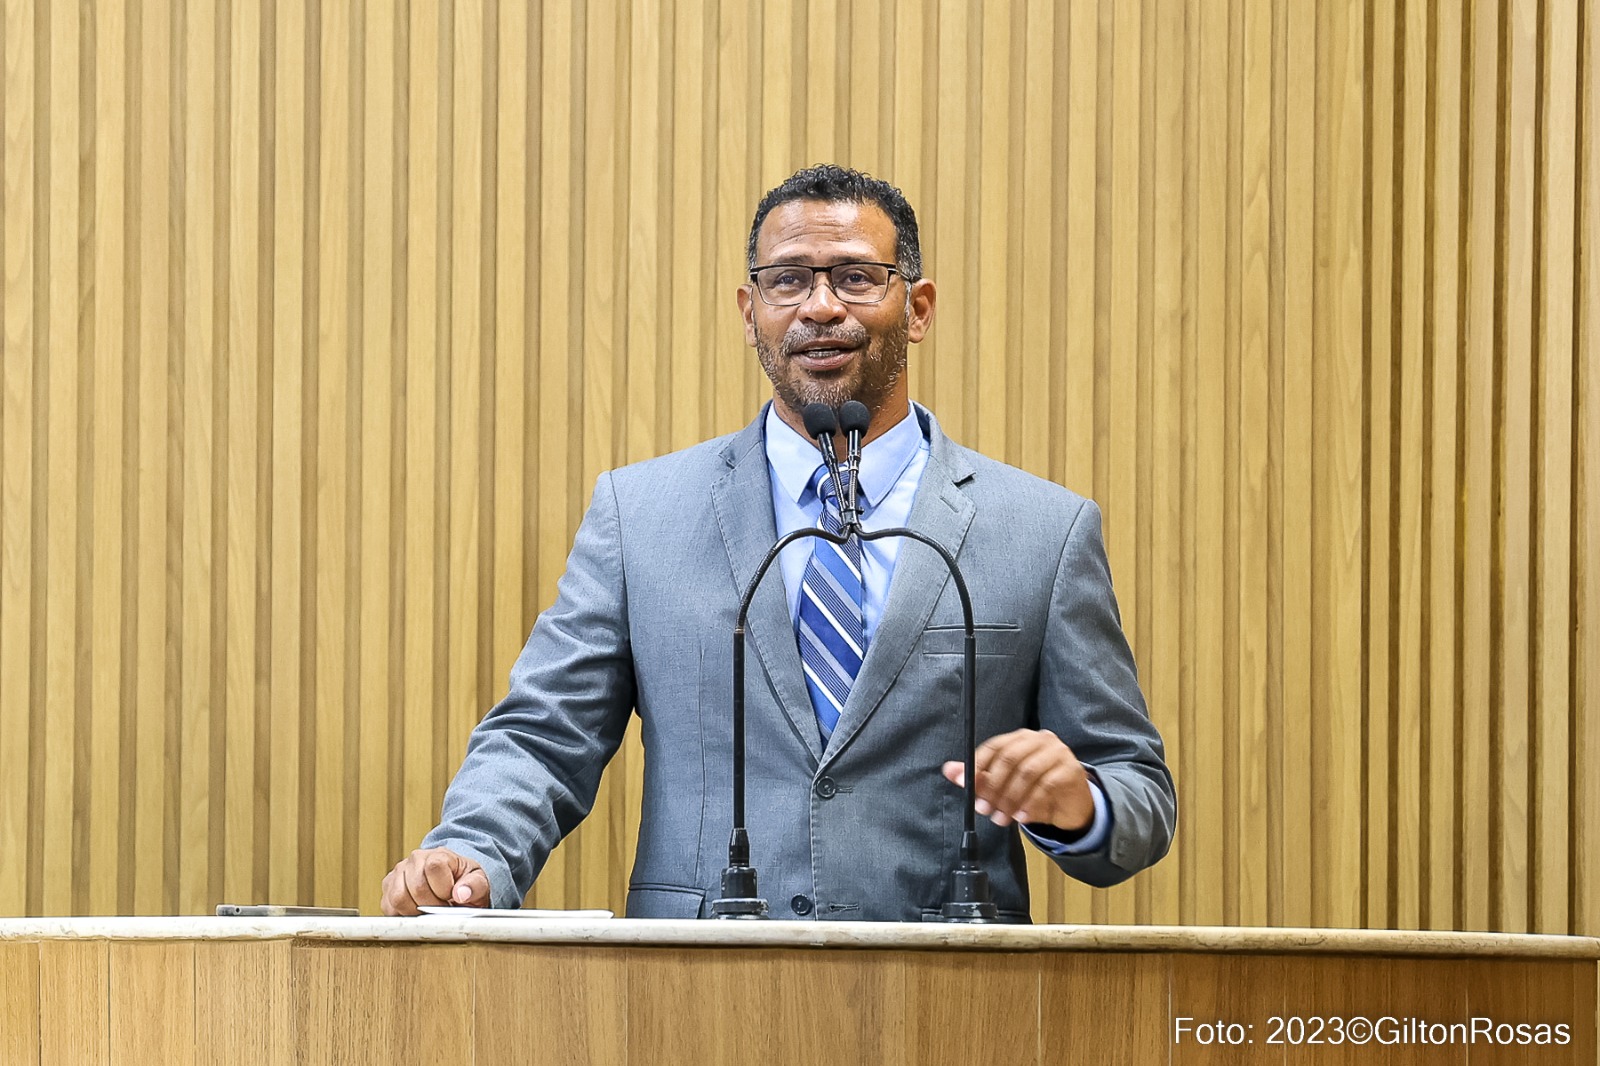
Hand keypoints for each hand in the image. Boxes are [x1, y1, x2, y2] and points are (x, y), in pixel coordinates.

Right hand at [380, 848, 489, 915]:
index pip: (433, 868)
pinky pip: (389, 907)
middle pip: (415, 887)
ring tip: (430, 912)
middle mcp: (415, 860)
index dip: (443, 889)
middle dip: (432, 905)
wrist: (453, 880)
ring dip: (415, 912)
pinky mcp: (388, 889)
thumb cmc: (464, 881)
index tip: (451, 897)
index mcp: (438, 855)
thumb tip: (461, 894)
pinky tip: (417, 914)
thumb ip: (474, 886)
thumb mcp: (478, 881)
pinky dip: (403, 915)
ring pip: (398, 898)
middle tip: (442, 910)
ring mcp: (398, 873)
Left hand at [941, 728, 1093, 831]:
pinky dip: (1030, 803)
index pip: (995, 746)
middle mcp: (1040, 740)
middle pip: (1010, 758)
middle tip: (984, 808)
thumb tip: (949, 771)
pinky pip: (1047, 785)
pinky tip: (1022, 817)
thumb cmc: (1036, 791)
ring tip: (1002, 818)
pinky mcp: (1071, 770)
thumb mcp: (1005, 785)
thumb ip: (979, 777)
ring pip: (1027, 772)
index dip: (978, 765)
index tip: (966, 786)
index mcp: (1021, 738)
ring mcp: (1058, 753)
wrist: (1071, 806)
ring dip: (1010, 798)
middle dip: (993, 786)